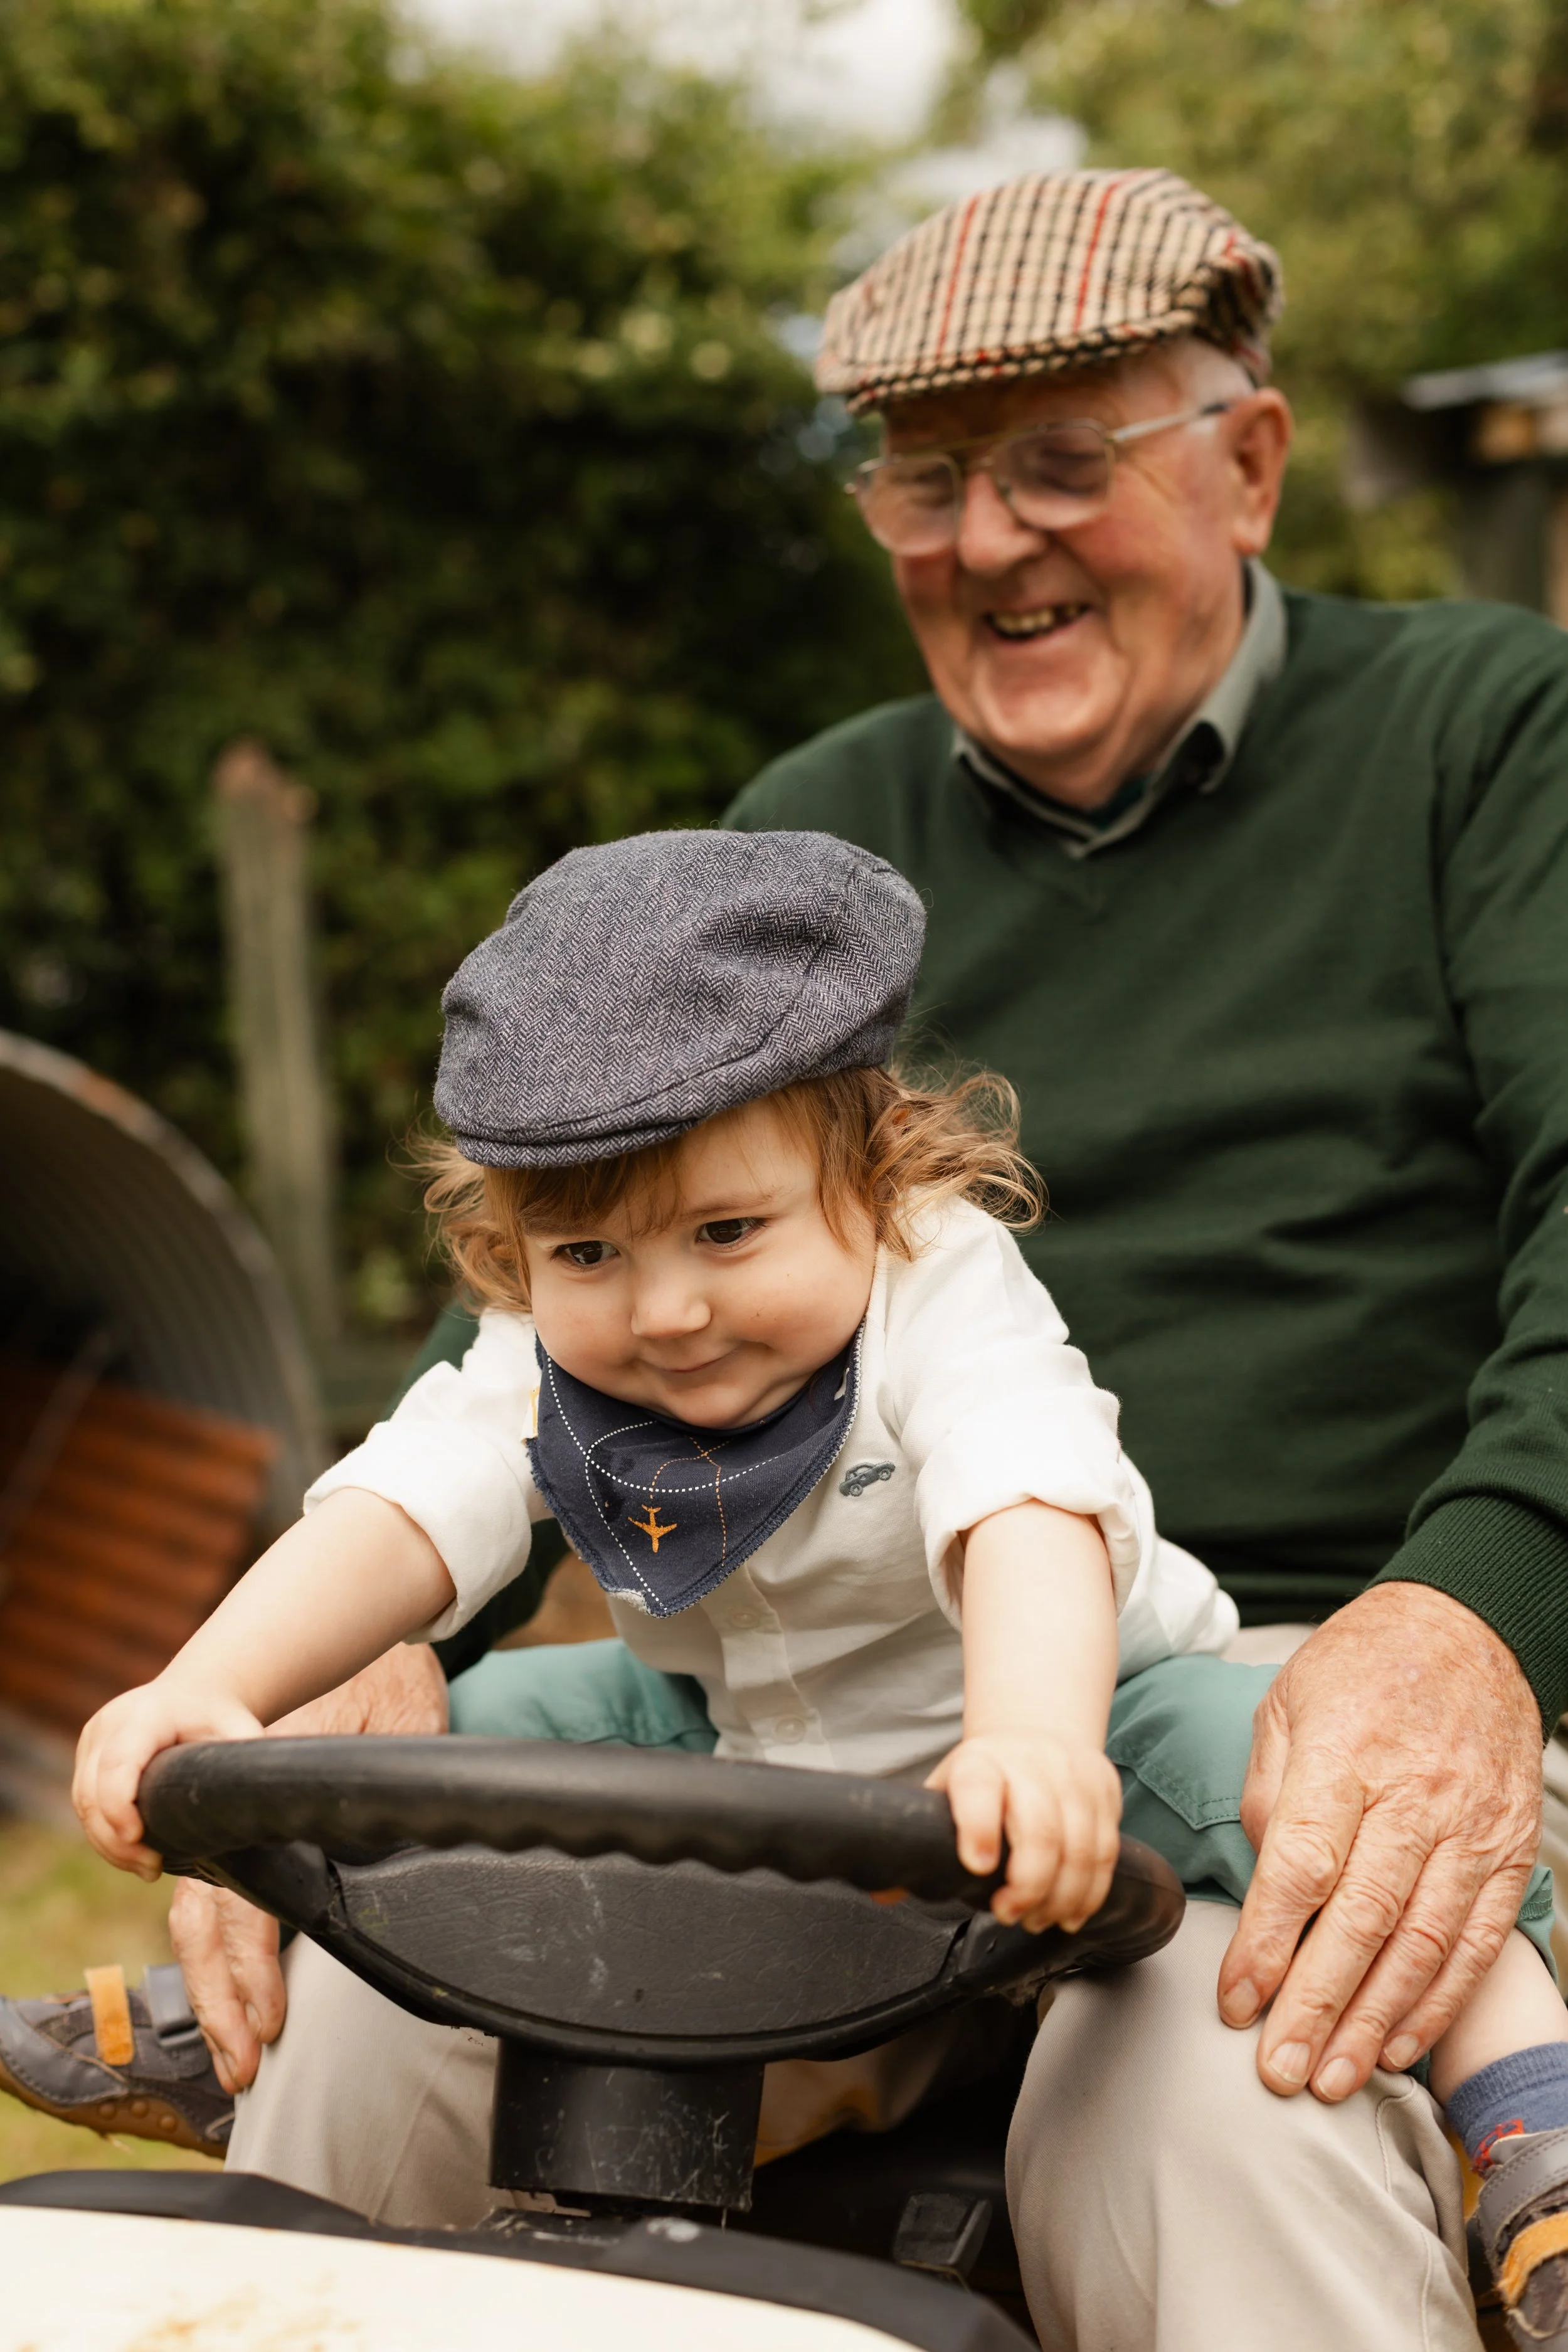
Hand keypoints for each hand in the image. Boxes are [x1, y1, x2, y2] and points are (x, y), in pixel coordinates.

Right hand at [74, 1678, 262, 1878]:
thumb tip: (254, 1799)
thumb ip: (243, 1755)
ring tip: (147, 1868)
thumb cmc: (218, 1716)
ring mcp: (91, 1741)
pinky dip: (104, 1833)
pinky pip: (84, 1804)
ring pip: (83, 1804)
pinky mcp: (86, 1758)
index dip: (119, 1804)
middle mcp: (109, 1724)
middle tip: (151, 1869)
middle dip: (115, 1839)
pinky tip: (132, 1855)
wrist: (193, 1693)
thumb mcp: (237, 1727)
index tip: (137, 1839)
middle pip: (92, 1791)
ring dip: (109, 1843)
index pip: (118, 1762)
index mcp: (144, 1715)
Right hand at [169, 1642, 449, 2090]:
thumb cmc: (395, 1689)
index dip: (252, 1962)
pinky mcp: (243, 1824)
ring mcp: (232, 1815)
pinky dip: (216, 1953)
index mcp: (269, 1788)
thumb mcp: (403, 1737)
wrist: (369, 1637)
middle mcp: (237, 1805)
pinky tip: (230, 1998)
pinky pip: (213, 1896)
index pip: (245, 1895)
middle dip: (220, 1998)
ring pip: (199, 1914)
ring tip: (234, 2055)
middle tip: (242, 2064)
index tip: (270, 2020)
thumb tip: (389, 1863)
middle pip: (205, 1916)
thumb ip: (385, 1796)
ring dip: (214, 1989)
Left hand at [928, 1730, 1121, 1931]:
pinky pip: (1107, 1851)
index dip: (979, 1827)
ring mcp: (1073, 1777)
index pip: (979, 1788)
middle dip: (1029, 1885)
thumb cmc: (984, 1777)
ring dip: (1062, 1897)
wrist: (1038, 1730)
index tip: (977, 1867)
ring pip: (1081, 1847)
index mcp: (980, 1763)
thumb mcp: (945, 1793)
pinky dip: (1092, 1891)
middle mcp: (1031, 1765)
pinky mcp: (1104, 1791)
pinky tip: (1072, 1912)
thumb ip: (917, 1841)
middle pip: (1041, 1829)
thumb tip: (883, 1894)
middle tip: (1008, 1914)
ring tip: (1040, 1921)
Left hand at [1217, 1582, 1541, 2101]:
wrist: (1468, 1630)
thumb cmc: (1361, 1669)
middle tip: (1279, 2069)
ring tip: (1332, 2077)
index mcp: (1348, 1755)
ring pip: (1423, 1943)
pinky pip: (1476, 1941)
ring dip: (1375, 2021)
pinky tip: (1400, 2044)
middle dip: (1317, 2005)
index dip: (1268, 1942)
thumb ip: (1271, 1793)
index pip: (1304, 1865)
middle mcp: (1416, 1796)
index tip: (1236, 2003)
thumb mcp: (1288, 1703)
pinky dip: (1438, 2001)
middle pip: (1362, 1918)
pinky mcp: (1509, 1851)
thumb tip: (1265, 1877)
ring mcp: (1471, 1828)